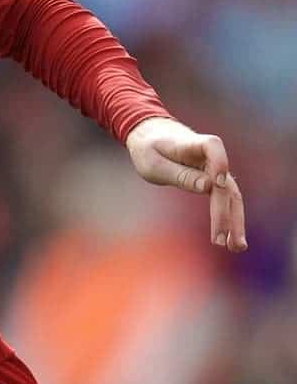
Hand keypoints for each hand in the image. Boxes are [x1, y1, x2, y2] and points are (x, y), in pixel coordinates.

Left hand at [125, 117, 246, 251]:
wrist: (150, 135)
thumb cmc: (149, 149)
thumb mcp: (154, 163)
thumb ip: (180, 175)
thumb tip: (208, 187)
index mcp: (191, 145)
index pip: (212, 146)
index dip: (219, 162)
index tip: (217, 183)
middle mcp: (209, 156)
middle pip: (225, 184)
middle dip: (224, 213)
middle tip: (221, 241)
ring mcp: (214, 169)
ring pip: (231, 196)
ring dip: (234, 221)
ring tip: (235, 247)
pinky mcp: (213, 180)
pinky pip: (225, 200)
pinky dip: (228, 218)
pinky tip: (230, 239)